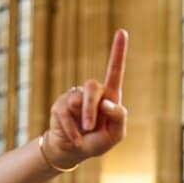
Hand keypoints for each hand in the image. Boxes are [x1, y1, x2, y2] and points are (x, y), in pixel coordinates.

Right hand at [43, 29, 128, 168]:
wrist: (74, 150)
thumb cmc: (98, 140)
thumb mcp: (116, 134)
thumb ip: (118, 118)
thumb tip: (107, 102)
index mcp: (110, 96)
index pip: (114, 71)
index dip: (118, 52)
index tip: (122, 32)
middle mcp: (93, 93)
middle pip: (93, 86)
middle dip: (92, 108)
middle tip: (90, 127)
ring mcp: (75, 97)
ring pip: (79, 98)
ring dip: (84, 118)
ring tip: (85, 132)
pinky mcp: (61, 105)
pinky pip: (65, 114)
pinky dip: (72, 130)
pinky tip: (76, 139)